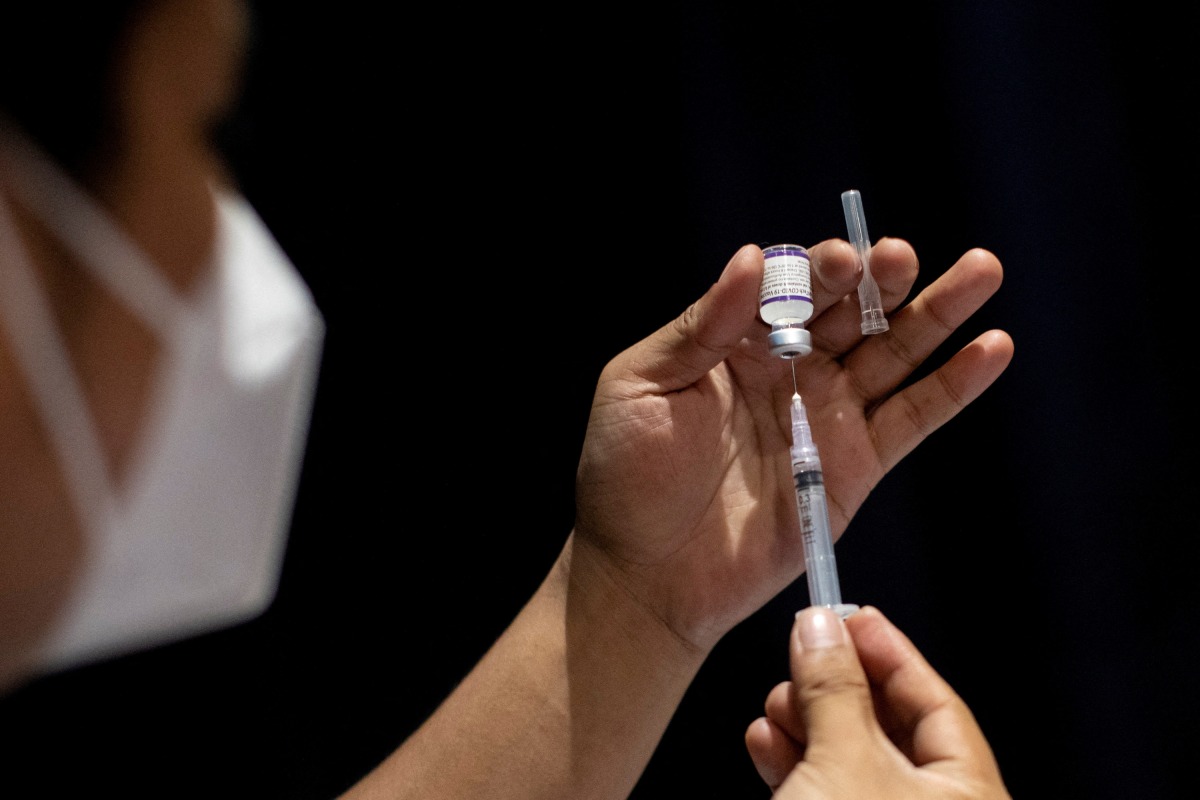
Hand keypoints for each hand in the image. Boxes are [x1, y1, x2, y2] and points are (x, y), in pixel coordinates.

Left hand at [571, 240, 1012, 650]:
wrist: (646, 575)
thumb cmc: (627, 477)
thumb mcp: (642, 386)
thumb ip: (701, 325)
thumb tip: (752, 257)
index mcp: (735, 340)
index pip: (790, 286)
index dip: (816, 270)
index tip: (836, 262)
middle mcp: (788, 368)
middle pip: (850, 310)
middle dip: (879, 279)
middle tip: (900, 257)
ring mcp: (827, 415)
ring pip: (894, 353)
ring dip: (938, 313)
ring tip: (980, 270)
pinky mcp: (856, 467)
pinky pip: (913, 418)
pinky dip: (954, 385)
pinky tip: (992, 348)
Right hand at [745, 606, 1010, 798]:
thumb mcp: (844, 758)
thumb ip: (834, 688)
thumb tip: (820, 627)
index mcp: (971, 796)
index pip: (938, 702)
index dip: (891, 653)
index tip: (851, 615)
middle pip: (889, 727)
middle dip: (837, 687)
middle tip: (805, 650)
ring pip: (850, 757)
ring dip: (806, 722)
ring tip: (778, 699)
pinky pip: (824, 789)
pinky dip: (794, 761)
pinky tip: (767, 739)